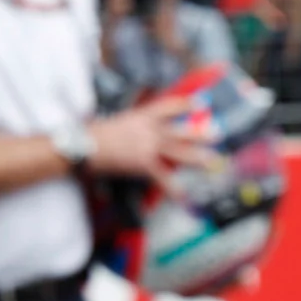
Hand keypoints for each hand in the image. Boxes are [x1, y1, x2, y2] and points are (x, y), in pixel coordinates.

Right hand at [89, 101, 215, 185]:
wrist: (83, 145)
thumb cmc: (92, 134)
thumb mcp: (115, 122)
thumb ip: (130, 125)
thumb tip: (136, 131)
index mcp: (140, 116)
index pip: (168, 106)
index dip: (185, 104)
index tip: (200, 103)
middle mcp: (148, 129)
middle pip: (180, 131)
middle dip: (200, 134)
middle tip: (218, 134)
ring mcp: (147, 146)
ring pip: (179, 152)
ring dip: (198, 158)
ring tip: (213, 162)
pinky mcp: (143, 163)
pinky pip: (163, 178)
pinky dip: (174, 189)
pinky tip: (184, 196)